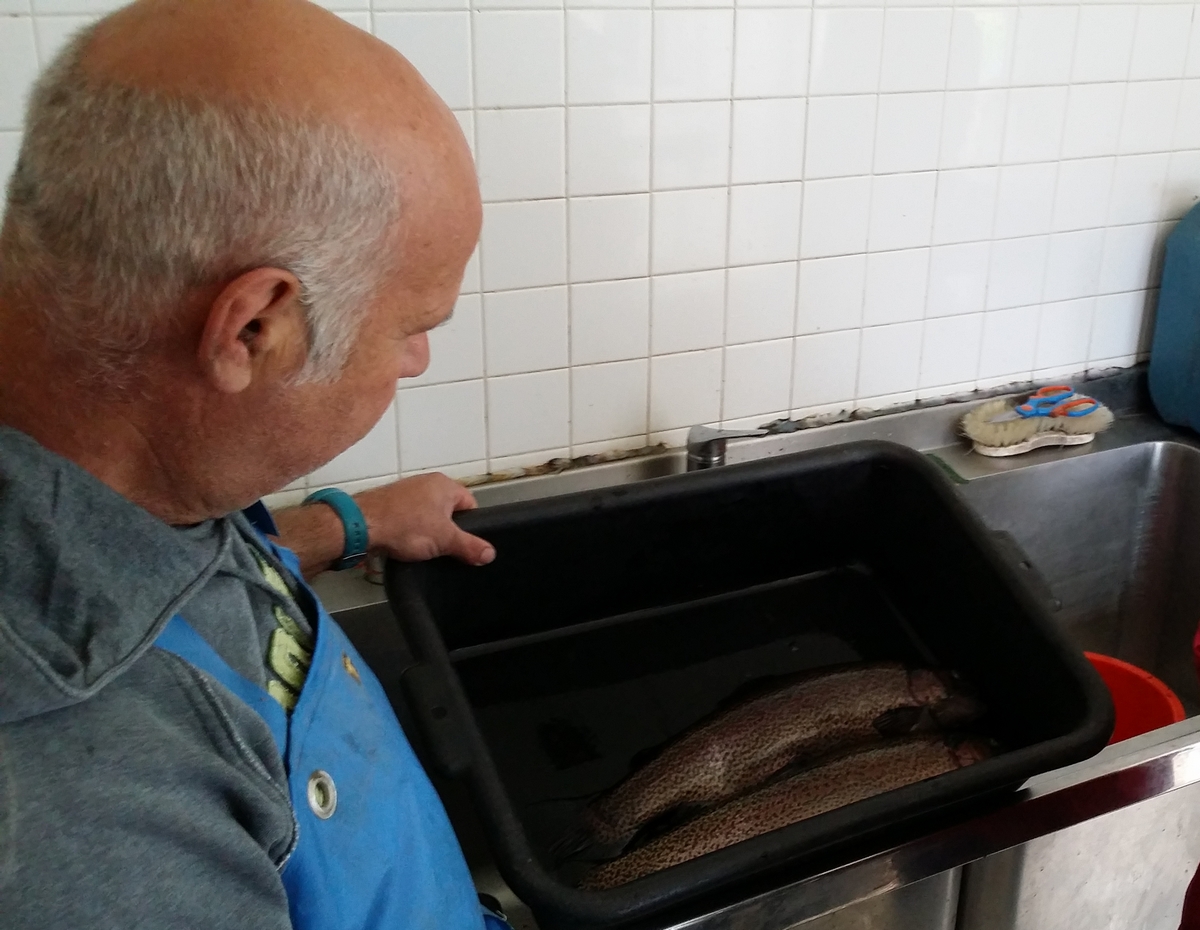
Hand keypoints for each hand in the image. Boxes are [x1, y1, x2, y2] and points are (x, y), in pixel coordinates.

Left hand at [355, 474, 494, 565]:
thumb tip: (491, 553)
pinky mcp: (389, 502)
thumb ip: (470, 547)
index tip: (463, 544)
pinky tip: (406, 543)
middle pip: (448, 510)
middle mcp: (426, 482)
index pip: (470, 504)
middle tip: (444, 549)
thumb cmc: (407, 527)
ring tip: (424, 549)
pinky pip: (409, 517)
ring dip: (427, 531)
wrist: (361, 524)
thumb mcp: (444, 540)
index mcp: (445, 485)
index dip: (470, 526)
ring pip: (428, 515)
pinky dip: (410, 530)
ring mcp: (406, 490)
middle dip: (447, 530)